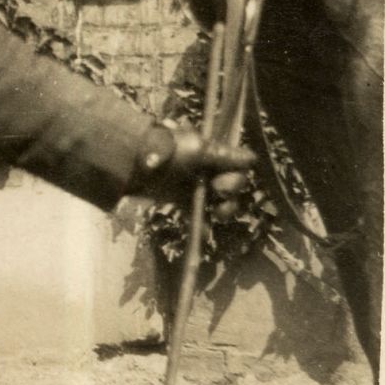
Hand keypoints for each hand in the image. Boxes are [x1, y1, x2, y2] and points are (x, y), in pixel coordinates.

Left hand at [130, 125, 254, 214]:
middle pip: (230, 185)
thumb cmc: (168, 153)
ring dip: (222, 210)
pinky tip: (203, 234)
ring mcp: (192, 182)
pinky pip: (195, 211)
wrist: (132, 164)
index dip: (235, 178)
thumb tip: (252, 158)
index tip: (222, 187)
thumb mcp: (198, 150)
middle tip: (219, 196)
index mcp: (211, 151)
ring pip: (216, 200)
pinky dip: (201, 223)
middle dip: (229, 194)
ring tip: (217, 216)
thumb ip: (225, 156)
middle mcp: (205, 166)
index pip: (236, 166)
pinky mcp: (178, 196)